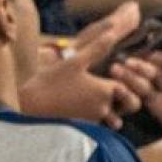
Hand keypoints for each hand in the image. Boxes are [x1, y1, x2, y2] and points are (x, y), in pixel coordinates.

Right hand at [21, 2, 145, 128]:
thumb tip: (112, 32)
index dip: (126, 78)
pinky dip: (100, 119)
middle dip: (128, 99)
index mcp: (104, 90)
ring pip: (115, 118)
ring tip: (103, 99)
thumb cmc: (51, 82)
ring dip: (114, 111)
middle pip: (130, 106)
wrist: (31, 107)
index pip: (128, 86)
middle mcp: (103, 108)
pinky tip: (88, 107)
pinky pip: (100, 125)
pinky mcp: (83, 128)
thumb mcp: (74, 61)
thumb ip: (96, 49)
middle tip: (118, 88)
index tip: (116, 71)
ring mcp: (93, 120)